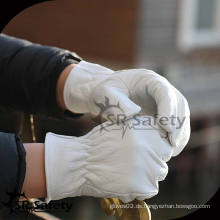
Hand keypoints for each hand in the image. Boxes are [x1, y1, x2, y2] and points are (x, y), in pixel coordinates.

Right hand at [44, 116, 171, 202]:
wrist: (82, 162)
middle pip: (163, 158)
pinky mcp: (144, 186)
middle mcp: (153, 147)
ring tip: (128, 172)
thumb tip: (153, 136)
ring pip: (158, 173)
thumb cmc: (97, 143)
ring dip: (147, 174)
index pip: (164, 143)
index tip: (145, 152)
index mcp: (148, 131)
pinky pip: (151, 189)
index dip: (155, 148)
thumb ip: (140, 130)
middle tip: (134, 162)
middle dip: (152, 160)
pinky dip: (141, 188)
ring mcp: (150, 167)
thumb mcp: (120, 126)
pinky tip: (125, 182)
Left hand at [63, 61, 189, 155]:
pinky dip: (176, 135)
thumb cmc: (105, 92)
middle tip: (172, 143)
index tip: (166, 127)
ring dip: (180, 132)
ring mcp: (163, 99)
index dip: (169, 109)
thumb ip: (117, 103)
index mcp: (148, 79)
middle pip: (178, 103)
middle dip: (178, 124)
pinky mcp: (163, 111)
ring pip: (181, 114)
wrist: (106, 95)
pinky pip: (175, 122)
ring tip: (173, 150)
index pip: (164, 91)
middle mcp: (160, 88)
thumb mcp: (105, 94)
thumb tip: (133, 114)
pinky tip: (171, 148)